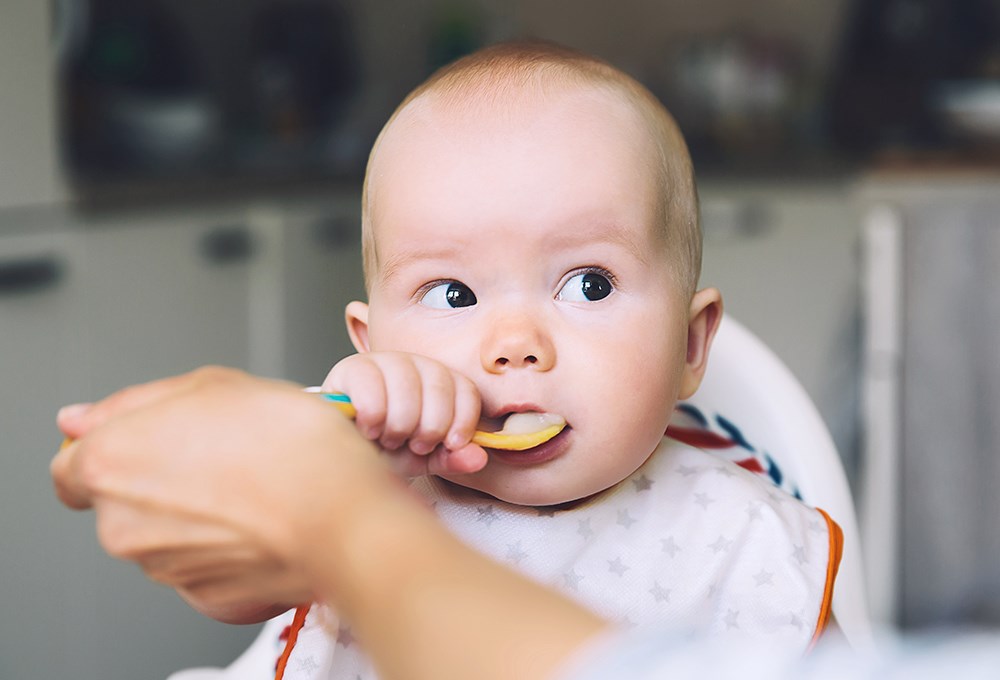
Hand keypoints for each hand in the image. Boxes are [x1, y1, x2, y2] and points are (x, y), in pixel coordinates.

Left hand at [50, 367, 606, 679]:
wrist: (344, 514)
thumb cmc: (289, 444)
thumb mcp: (215, 384)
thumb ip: (137, 402)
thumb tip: (81, 420)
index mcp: (111, 464)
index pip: (72, 468)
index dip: (113, 450)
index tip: (151, 444)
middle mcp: (124, 524)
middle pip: (125, 501)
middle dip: (165, 479)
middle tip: (224, 452)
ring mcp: (166, 568)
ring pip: (169, 535)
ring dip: (202, 512)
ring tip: (257, 482)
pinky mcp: (209, 598)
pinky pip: (208, 567)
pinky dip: (230, 547)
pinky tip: (266, 519)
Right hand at [322, 352, 487, 475]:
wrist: (343, 452)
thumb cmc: (385, 450)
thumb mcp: (424, 458)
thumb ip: (452, 457)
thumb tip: (478, 457)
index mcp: (440, 380)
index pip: (466, 389)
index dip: (462, 422)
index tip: (448, 445)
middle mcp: (415, 363)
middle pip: (439, 388)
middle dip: (428, 428)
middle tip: (411, 443)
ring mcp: (383, 361)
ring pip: (407, 387)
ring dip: (399, 424)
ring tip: (388, 438)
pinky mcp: (351, 368)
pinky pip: (371, 387)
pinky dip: (373, 417)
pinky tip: (368, 430)